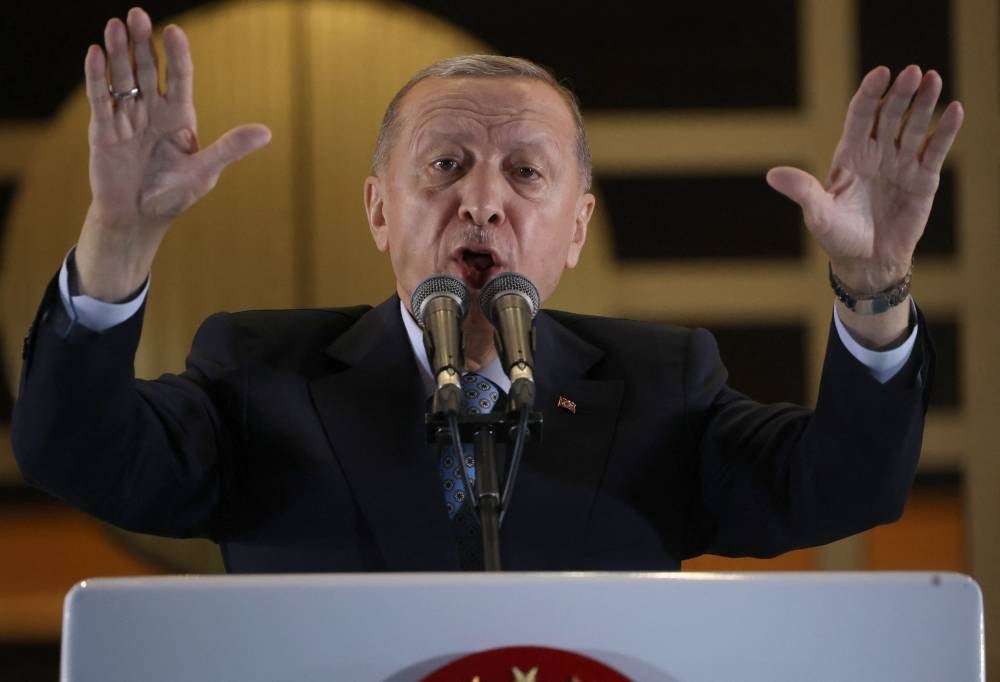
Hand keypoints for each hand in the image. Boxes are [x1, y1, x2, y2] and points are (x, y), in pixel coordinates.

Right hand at [76, 7, 270, 300]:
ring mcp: (127, 119)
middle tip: (136, 14)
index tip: (174, 31)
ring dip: (118, 53)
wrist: (139, 219)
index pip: (179, 77)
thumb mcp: (205, 171)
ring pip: (123, 79)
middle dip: (142, 43)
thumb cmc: (174, 195)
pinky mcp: (104, 131)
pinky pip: (101, 99)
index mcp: (180, 118)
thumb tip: (266, 132)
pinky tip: (95, 53)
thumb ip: (230, 148)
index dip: (176, 55)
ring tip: (114, 25)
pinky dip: (97, 78)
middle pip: (147, 70)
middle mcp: (153, 112)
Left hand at [766, 65, 963, 291]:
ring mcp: (901, 164)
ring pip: (914, 127)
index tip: (880, 73)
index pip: (860, 116)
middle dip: (900, 94)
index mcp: (850, 156)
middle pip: (889, 115)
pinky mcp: (924, 179)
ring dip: (925, 104)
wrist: (867, 262)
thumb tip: (771, 175)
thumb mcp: (818, 214)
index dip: (869, 94)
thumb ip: (802, 191)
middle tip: (911, 72)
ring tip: (933, 79)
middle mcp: (876, 154)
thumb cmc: (838, 237)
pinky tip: (956, 110)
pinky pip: (935, 150)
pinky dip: (946, 131)